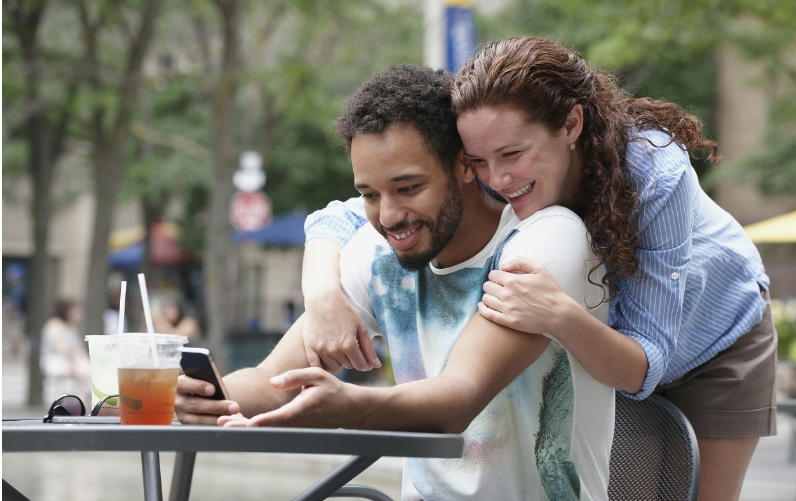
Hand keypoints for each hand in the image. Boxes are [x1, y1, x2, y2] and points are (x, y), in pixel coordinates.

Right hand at [175, 374, 239, 425]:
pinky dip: (215, 425)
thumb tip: (217, 385)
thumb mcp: (199, 378)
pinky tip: (227, 422)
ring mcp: (181, 414)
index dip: (198, 386)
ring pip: (198, 419)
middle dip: (216, 406)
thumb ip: (205, 379)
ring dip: (218, 418)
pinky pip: (201, 426)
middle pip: (195, 404)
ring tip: (233, 416)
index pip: (184, 384)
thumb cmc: (200, 382)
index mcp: (178, 384)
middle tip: (233, 407)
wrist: (193, 392)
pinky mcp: (187, 423)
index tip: (213, 389)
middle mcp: (177, 400)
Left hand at [221, 367, 362, 427]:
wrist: (347, 408)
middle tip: (225, 422)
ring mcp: (296, 428)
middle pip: (269, 427)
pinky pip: (273, 430)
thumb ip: (295, 376)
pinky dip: (256, 427)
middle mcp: (298, 422)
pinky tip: (242, 421)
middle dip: (245, 426)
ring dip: (247, 427)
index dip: (265, 421)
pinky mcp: (294, 429)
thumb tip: (274, 381)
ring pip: (268, 430)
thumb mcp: (317, 374)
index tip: (249, 422)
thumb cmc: (332, 389)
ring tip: (227, 421)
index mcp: (304, 407)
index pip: (281, 417)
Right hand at [303, 291, 380, 371]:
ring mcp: (321, 349)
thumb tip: (377, 366)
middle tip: (350, 348)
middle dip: (352, 360)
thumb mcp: (361, 328)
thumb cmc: (344, 312)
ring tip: (340, 351)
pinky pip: (317, 366)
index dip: (365, 365)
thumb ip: (369, 348)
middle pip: (348, 366)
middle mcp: (334, 350)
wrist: (323, 300)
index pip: (361, 366)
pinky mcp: (310, 347)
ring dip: (339, 363)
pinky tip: (328, 358)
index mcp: (349, 345)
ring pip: (334, 368)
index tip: (365, 361)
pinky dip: (324, 365)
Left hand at [478, 257, 571, 333]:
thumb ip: (520, 262)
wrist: (560, 314)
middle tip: (497, 288)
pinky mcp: (509, 322)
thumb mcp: (540, 269)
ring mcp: (507, 309)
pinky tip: (483, 306)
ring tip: (494, 297)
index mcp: (513, 281)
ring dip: (488, 296)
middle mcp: (507, 294)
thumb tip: (503, 266)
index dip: (496, 275)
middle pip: (487, 286)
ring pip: (486, 299)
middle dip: (491, 285)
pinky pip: (488, 315)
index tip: (501, 278)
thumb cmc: (551, 291)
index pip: (492, 275)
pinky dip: (482, 309)